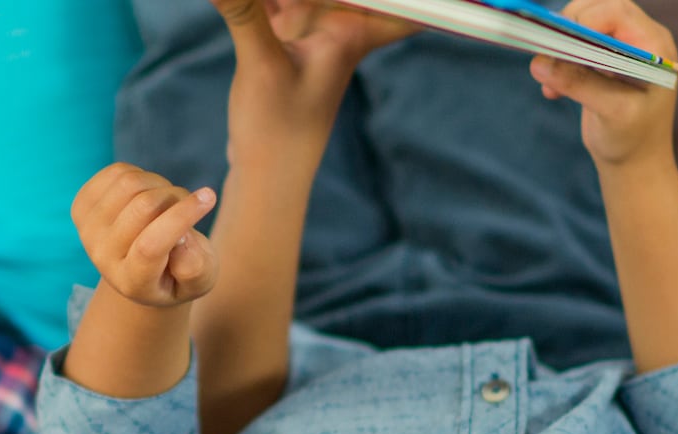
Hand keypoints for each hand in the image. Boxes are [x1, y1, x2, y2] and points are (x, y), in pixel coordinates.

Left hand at [72, 163, 219, 307]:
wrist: (138, 269)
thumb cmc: (177, 274)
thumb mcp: (198, 281)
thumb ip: (196, 268)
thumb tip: (182, 238)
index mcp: (132, 281)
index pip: (151, 246)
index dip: (181, 217)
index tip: (209, 196)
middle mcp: (103, 258)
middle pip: (143, 208)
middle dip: (176, 198)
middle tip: (188, 207)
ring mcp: (88, 230)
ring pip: (130, 184)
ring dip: (160, 185)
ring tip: (167, 203)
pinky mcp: (82, 205)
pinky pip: (117, 172)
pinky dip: (142, 176)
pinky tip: (146, 195)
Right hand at [212, 0, 414, 163]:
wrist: (266, 172)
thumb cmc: (280, 131)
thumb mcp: (261, 65)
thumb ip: (244, 11)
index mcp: (354, 30)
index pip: (408, 4)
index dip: (434, 1)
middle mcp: (337, 23)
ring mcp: (309, 27)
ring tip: (280, 3)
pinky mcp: (280, 35)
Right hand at [527, 0, 677, 169]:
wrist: (635, 160)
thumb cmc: (633, 139)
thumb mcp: (611, 112)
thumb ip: (580, 84)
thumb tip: (539, 64)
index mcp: (653, 45)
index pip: (617, 12)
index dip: (585, 21)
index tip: (557, 45)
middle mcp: (639, 40)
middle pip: (599, 10)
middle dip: (568, 29)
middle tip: (549, 56)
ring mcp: (620, 49)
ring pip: (583, 24)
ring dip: (559, 47)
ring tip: (551, 79)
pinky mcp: (602, 61)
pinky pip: (574, 46)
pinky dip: (557, 63)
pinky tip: (553, 91)